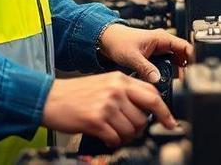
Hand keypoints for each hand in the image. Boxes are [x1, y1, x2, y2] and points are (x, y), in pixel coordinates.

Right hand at [41, 72, 174, 145]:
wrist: (50, 98)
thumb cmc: (76, 93)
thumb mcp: (105, 83)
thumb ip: (126, 92)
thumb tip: (147, 108)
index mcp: (120, 79)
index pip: (152, 95)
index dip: (164, 111)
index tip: (170, 122)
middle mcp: (116, 90)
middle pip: (144, 115)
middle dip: (141, 128)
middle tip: (131, 130)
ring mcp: (107, 105)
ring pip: (132, 129)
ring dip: (125, 136)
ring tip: (114, 132)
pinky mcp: (96, 120)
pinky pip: (116, 138)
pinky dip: (113, 141)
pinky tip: (106, 136)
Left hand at [100, 24, 192, 80]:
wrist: (106, 40)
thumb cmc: (118, 41)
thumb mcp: (132, 56)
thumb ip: (145, 68)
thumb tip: (157, 79)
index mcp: (162, 38)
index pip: (185, 46)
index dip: (192, 58)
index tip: (194, 70)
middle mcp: (163, 43)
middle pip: (182, 56)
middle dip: (185, 68)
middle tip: (184, 81)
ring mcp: (159, 50)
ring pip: (175, 62)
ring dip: (176, 72)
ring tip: (176, 83)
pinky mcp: (154, 57)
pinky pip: (166, 65)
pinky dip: (168, 73)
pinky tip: (165, 81)